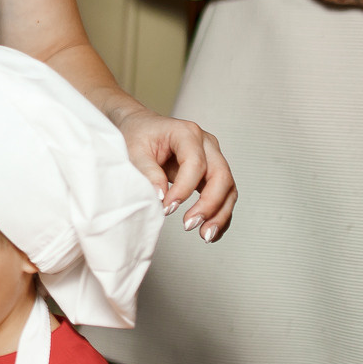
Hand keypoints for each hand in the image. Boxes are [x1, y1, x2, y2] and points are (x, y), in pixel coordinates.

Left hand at [111, 110, 237, 242]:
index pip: (196, 163)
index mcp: (187, 133)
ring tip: (205, 235)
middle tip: (190, 225)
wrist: (140, 127)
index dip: (184, 189)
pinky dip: (220, 215)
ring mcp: (212, 158)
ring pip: (228, 188)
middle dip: (210, 204)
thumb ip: (148, 172)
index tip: (168, 208)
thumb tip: (161, 197)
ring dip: (220, 214)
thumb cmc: (137, 135)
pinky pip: (223, 196)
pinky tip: (210, 233)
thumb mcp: (134, 150)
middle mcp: (206, 144)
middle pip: (221, 176)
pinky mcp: (211, 173)